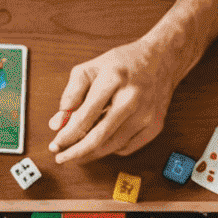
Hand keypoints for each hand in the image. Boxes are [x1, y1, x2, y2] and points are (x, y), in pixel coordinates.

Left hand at [47, 35, 179, 164]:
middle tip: (61, 158)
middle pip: (98, 137)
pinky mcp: (155, 126)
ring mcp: (146, 114)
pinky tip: (103, 142)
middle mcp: (132, 97)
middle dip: (75, 152)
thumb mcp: (92, 68)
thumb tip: (57, 123)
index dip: (67, 135)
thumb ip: (71, 93)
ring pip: (111, 147)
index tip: (55, 145)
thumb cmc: (123, 64)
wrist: (162, 59)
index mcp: (113, 78)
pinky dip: (111, 148)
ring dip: (91, 154)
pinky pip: (126, 148)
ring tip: (77, 154)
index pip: (84, 116)